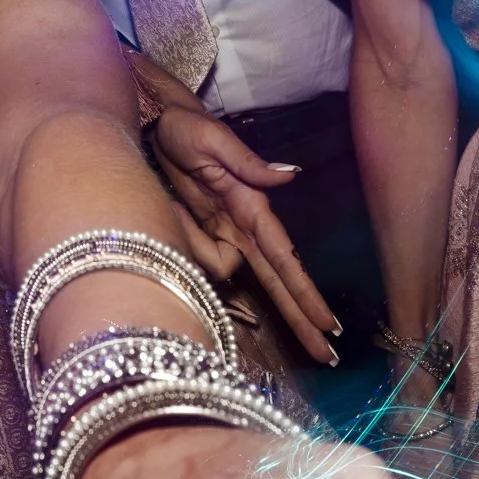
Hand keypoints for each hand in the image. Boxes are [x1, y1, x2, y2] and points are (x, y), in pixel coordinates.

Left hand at [138, 60, 341, 364]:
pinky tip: (172, 209)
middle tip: (326, 355)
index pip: (284, 258)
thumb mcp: (212, 138)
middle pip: (277, 281)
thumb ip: (249, 162)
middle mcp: (242, 226)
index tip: (328, 325)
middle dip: (300, 316)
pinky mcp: (201, 231)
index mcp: (251, 207)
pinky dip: (188, 245)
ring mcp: (222, 231)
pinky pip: (200, 259)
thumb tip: (291, 175)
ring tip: (181, 210)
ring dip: (212, 265)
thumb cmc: (185, 126)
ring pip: (235, 275)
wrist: (151, 122)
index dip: (304, 292)